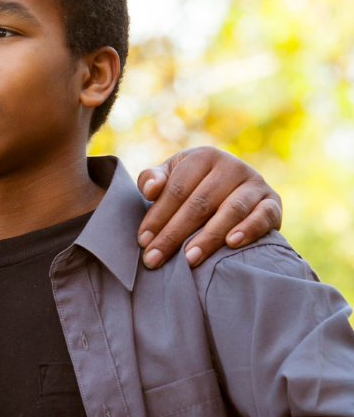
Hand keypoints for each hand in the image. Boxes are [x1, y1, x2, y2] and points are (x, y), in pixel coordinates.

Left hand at [136, 147, 281, 268]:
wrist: (236, 190)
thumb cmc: (193, 185)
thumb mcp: (171, 176)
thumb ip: (153, 180)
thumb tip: (150, 189)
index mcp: (203, 157)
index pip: (176, 190)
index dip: (158, 216)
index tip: (143, 242)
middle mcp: (232, 165)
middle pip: (199, 203)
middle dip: (174, 234)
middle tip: (155, 259)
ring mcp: (255, 183)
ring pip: (230, 210)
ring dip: (208, 236)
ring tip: (189, 258)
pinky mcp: (273, 202)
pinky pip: (263, 216)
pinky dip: (249, 229)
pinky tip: (232, 243)